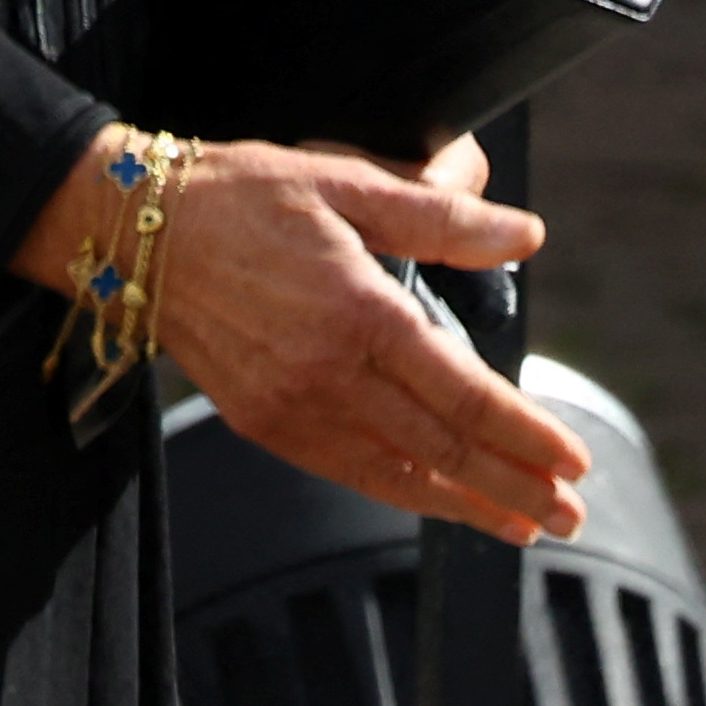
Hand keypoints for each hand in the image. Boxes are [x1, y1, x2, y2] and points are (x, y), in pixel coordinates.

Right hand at [20, 127, 589, 546]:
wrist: (132, 228)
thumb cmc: (240, 193)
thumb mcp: (343, 180)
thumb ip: (440, 214)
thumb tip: (523, 233)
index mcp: (359, 309)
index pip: (466, 393)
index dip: (526, 434)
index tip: (573, 460)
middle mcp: (327, 370)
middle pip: (443, 447)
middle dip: (514, 486)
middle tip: (568, 514)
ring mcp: (290, 404)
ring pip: (398, 473)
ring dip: (467, 504)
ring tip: (520, 525)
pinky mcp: (260, 421)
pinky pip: (345, 470)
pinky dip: (400, 491)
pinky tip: (435, 497)